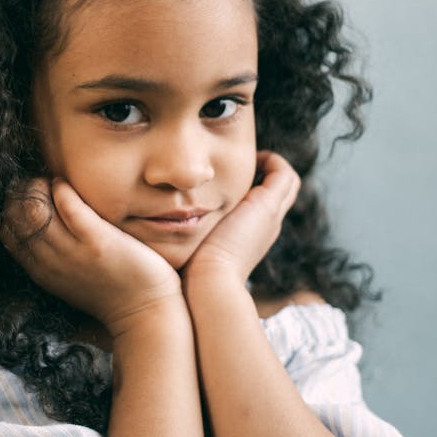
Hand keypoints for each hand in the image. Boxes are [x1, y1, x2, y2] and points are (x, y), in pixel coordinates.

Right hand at [0, 177, 182, 337]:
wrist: (144, 312)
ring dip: (39, 186)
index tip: (27, 195)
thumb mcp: (69, 278)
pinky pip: (68, 204)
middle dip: (23, 192)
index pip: (6, 232)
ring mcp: (72, 252)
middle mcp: (51, 262)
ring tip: (52, 182)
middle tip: (39, 182)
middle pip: (17, 217)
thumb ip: (51, 256)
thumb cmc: (112, 290)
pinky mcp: (96, 241)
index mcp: (41, 271)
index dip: (11, 207)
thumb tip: (39, 221)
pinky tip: (67, 185)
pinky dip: (62, 188)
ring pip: (35, 208)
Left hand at [182, 151, 300, 286]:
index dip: (253, 187)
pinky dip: (272, 159)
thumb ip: (183, 235)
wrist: (211, 284)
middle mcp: (267, 226)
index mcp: (252, 237)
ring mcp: (271, 216)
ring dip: (270, 164)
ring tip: (247, 153)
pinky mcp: (268, 205)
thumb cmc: (193, 274)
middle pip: (280, 193)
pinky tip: (249, 154)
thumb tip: (151, 229)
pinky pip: (283, 173)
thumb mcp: (190, 249)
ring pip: (286, 182)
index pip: (263, 206)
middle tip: (240, 158)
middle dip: (264, 173)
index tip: (228, 175)